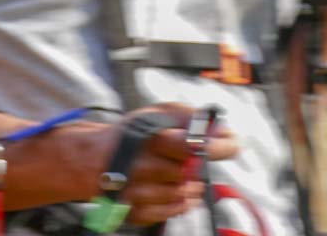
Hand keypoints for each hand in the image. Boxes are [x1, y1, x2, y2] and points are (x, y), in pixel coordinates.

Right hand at [86, 103, 238, 225]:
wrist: (95, 158)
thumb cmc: (135, 134)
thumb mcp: (161, 114)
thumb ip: (194, 118)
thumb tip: (223, 130)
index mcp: (152, 136)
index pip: (196, 145)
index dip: (219, 146)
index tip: (231, 144)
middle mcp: (143, 165)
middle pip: (193, 174)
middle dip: (199, 167)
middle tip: (194, 159)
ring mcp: (137, 192)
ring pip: (184, 195)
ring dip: (190, 185)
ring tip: (179, 173)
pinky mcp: (133, 212)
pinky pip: (171, 212)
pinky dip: (178, 202)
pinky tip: (171, 188)